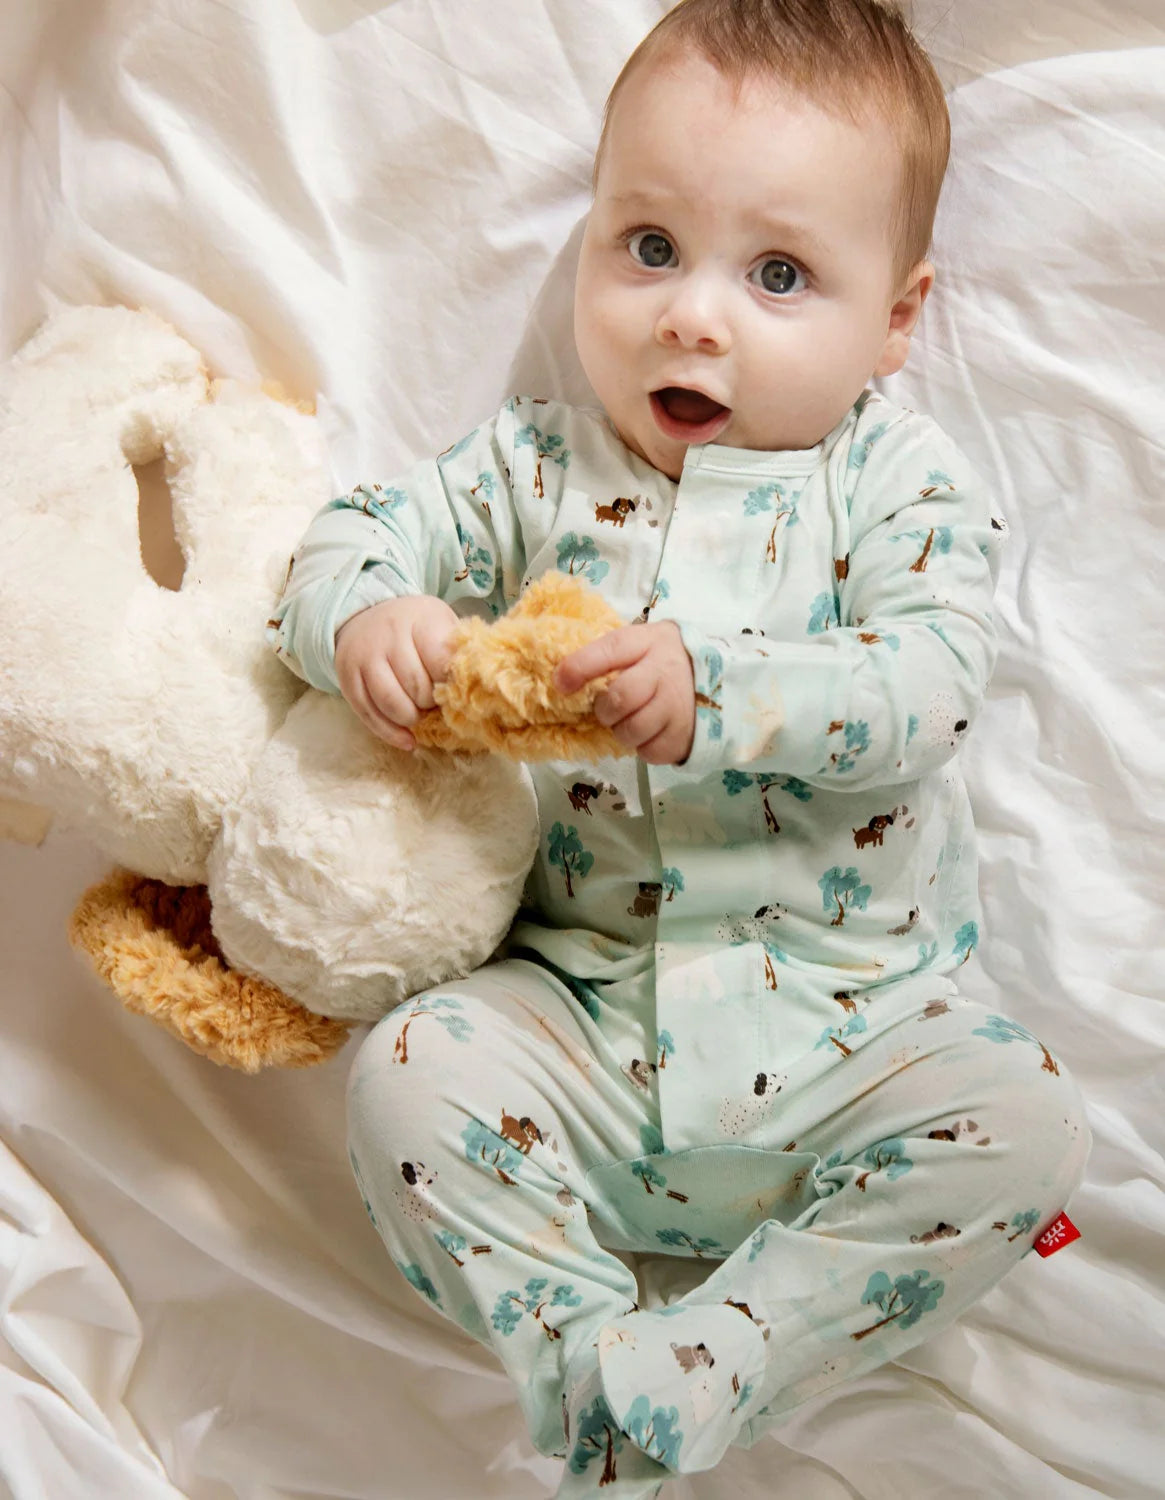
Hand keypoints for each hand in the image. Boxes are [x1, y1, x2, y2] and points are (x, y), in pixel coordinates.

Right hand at [335, 594, 458, 749]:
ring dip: (411, 719)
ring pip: (391, 702)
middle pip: (416, 685)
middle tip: (438, 703)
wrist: (367, 616)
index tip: (457, 690)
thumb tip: (472, 690)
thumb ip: (454, 652)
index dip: (451, 683)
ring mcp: (364, 657)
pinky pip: (368, 714)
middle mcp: (388, 635)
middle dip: (431, 703)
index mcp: (419, 619)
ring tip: (421, 716)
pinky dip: (390, 734)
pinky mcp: (348, 679)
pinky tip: (408, 741)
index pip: (440, 660)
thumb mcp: (440, 625)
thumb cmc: (416, 627)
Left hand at [554, 621, 695, 765]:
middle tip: (606, 710)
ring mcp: (678, 706)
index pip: (612, 650)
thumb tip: (561, 679)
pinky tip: (649, 732)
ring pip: (632, 730)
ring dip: (621, 731)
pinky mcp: (684, 736)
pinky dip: (641, 747)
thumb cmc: (662, 660)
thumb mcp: (640, 644)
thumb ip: (606, 655)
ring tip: (629, 721)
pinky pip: (649, 752)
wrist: (718, 680)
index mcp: (649, 642)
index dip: (580, 667)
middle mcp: (666, 672)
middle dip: (604, 709)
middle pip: (621, 697)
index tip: (561, 683)